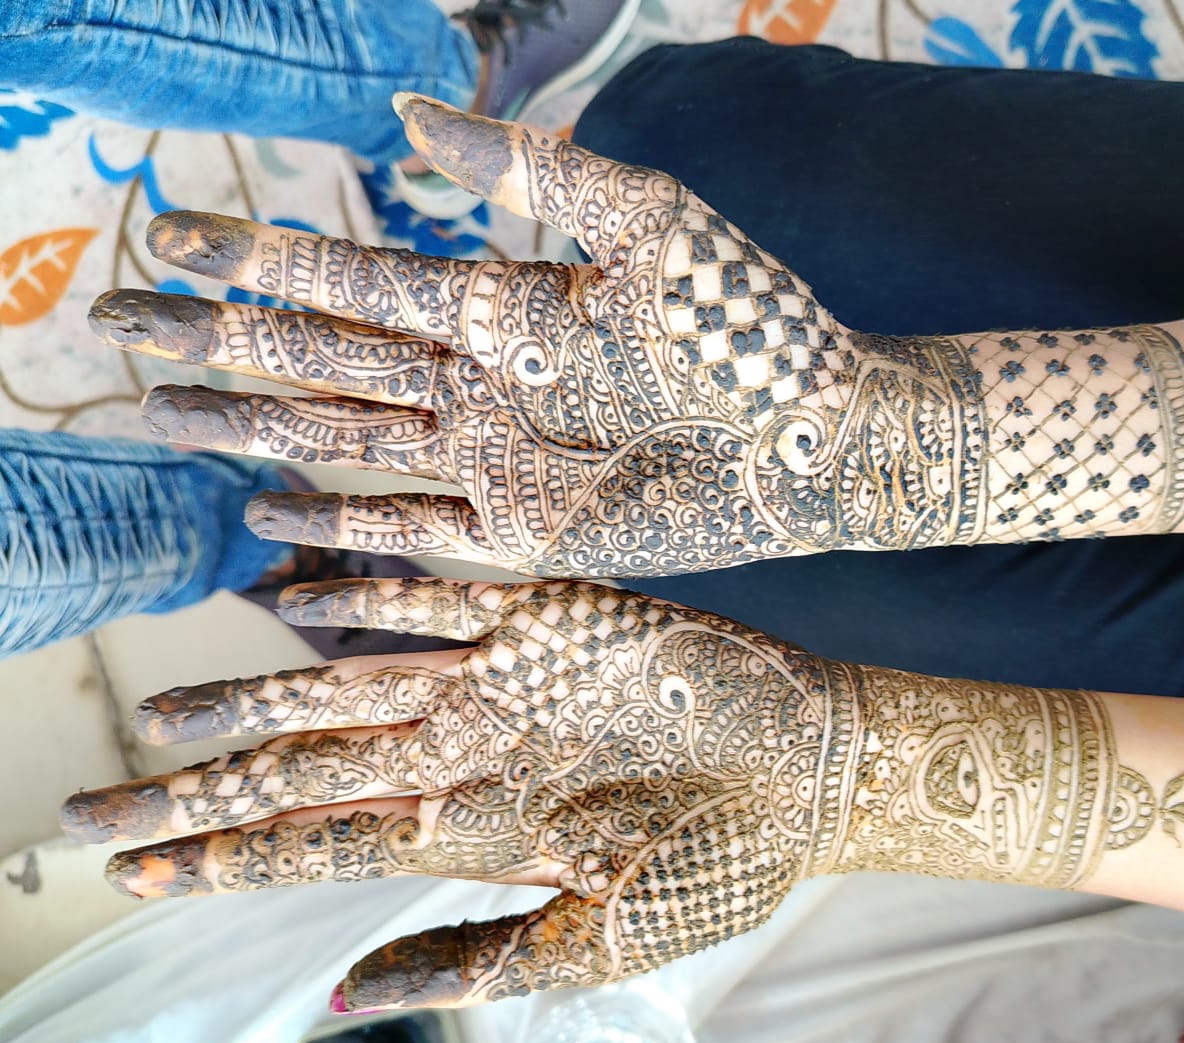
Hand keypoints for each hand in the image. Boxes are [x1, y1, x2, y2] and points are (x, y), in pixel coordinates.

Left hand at [61, 577, 864, 1008]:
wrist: (808, 772)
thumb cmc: (720, 868)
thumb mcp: (597, 946)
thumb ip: (472, 962)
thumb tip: (341, 1004)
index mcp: (470, 833)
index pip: (316, 847)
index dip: (222, 862)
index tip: (132, 876)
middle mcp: (462, 754)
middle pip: (304, 769)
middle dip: (200, 795)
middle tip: (98, 813)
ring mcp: (495, 681)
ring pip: (343, 681)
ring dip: (251, 697)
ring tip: (164, 717)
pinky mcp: (542, 615)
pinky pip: (433, 592)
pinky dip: (359, 587)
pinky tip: (282, 582)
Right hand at [90, 95, 1183, 578]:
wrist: (820, 437)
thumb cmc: (754, 323)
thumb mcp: (650, 225)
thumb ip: (533, 173)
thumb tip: (403, 114)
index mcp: (500, 301)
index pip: (350, 277)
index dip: (256, 257)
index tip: (166, 232)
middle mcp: (478, 381)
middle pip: (318, 363)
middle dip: (215, 348)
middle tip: (111, 330)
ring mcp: (494, 460)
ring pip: (341, 443)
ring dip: (244, 432)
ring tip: (152, 414)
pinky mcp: (525, 534)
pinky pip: (409, 531)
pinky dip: (337, 527)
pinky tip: (262, 516)